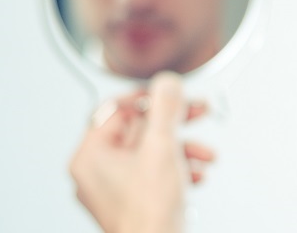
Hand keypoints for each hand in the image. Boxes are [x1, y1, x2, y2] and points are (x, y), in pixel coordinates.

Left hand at [69, 72, 214, 232]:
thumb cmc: (149, 213)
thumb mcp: (162, 147)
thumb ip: (165, 109)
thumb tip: (167, 82)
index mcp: (91, 156)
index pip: (115, 109)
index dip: (146, 97)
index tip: (169, 94)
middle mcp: (97, 172)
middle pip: (138, 130)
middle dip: (175, 124)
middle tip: (196, 112)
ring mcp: (115, 188)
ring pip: (151, 152)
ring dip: (183, 148)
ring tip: (205, 153)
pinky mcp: (133, 201)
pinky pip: (155, 173)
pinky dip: (178, 169)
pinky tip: (196, 174)